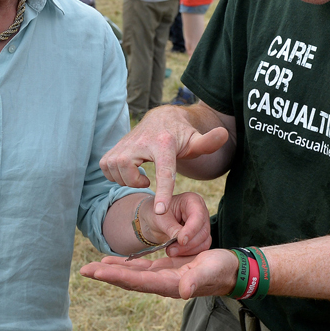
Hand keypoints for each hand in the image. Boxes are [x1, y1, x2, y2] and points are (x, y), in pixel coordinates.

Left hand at [81, 249, 237, 298]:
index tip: (98, 272)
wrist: (229, 270)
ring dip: (112, 271)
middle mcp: (162, 283)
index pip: (139, 281)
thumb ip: (198, 279)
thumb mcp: (212, 270)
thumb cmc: (222, 269)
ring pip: (132, 274)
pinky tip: (112, 263)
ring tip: (92, 267)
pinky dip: (125, 265)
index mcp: (171, 284)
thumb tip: (184, 290)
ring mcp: (162, 277)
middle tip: (85, 270)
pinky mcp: (164, 270)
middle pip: (129, 279)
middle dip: (107, 275)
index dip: (118, 276)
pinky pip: (140, 268)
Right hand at [100, 106, 227, 214]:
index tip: (160, 212)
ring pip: (115, 172)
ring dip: (126, 180)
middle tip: (147, 179)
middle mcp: (141, 141)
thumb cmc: (181, 135)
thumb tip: (223, 134)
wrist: (160, 119)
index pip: (164, 172)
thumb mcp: (196, 140)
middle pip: (130, 175)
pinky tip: (128, 171)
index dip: (162, 192)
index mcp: (164, 144)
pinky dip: (115, 175)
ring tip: (140, 175)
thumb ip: (209, 142)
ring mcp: (124, 143)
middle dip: (135, 183)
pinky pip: (106, 168)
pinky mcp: (114, 146)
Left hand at [140, 192, 211, 256]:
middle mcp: (201, 211)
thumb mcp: (160, 218)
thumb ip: (171, 228)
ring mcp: (203, 224)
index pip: (198, 216)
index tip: (181, 240)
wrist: (155, 220)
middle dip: (188, 243)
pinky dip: (190, 253)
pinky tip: (177, 253)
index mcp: (192, 201)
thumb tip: (182, 240)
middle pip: (203, 230)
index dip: (191, 230)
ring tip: (171, 252)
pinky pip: (201, 247)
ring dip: (188, 250)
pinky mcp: (202, 236)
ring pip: (204, 241)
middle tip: (171, 250)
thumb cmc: (157, 213)